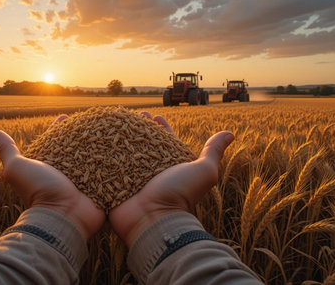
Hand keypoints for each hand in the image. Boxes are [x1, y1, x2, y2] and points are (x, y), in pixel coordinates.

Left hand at [0, 115, 104, 241]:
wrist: (63, 217)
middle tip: (92, 119)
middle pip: (76, 145)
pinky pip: (108, 168)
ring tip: (108, 127)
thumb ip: (7, 150)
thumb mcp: (18, 168)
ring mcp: (85, 178)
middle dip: (83, 132)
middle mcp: (67, 169)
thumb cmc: (38, 192)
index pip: (55, 139)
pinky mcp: (101, 185)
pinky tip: (120, 146)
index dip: (59, 128)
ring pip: (94, 154)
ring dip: (101, 143)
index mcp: (49, 163)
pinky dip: (113, 159)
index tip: (66, 116)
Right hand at [109, 112, 233, 247]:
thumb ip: (213, 151)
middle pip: (146, 142)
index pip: (166, 140)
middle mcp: (153, 168)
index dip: (162, 127)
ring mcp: (134, 175)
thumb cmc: (180, 195)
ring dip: (124, 135)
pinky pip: (112, 162)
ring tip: (120, 121)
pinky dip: (108, 151)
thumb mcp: (203, 172)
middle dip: (142, 128)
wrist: (153, 219)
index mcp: (171, 164)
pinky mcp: (117, 181)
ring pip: (128, 150)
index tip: (156, 115)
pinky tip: (103, 138)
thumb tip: (231, 133)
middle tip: (137, 114)